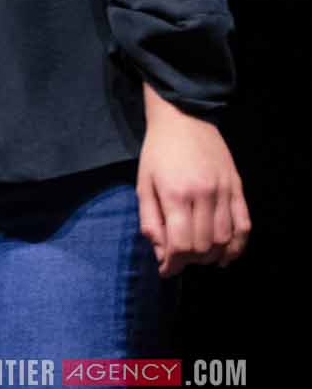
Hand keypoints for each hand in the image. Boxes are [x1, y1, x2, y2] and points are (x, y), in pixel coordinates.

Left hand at [138, 85, 250, 276]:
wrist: (183, 119)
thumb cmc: (157, 152)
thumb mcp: (143, 184)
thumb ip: (150, 220)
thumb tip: (161, 254)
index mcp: (175, 194)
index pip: (181, 244)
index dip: (173, 263)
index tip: (166, 270)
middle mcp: (203, 195)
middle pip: (204, 246)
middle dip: (190, 261)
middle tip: (179, 261)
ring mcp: (224, 191)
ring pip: (225, 239)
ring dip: (212, 256)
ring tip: (198, 257)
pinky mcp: (238, 188)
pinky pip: (244, 225)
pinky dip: (238, 246)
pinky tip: (226, 256)